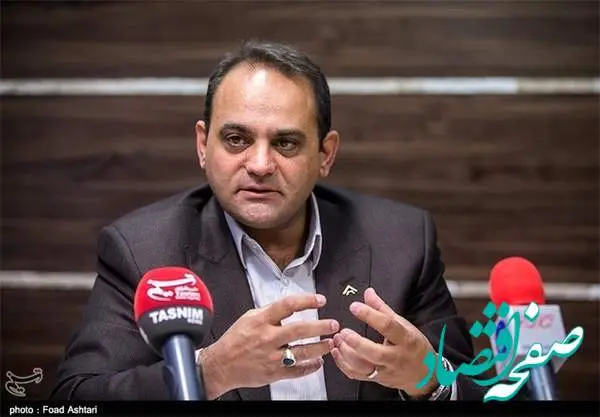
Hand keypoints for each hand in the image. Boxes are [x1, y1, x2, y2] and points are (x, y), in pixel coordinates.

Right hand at [199, 293, 338, 398]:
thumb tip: (290, 306)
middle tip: (333, 324)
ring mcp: (271, 357)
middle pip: (299, 330)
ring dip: (320, 347)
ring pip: (302, 351)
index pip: (288, 306)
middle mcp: (267, 338)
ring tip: (331, 343)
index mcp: (261, 321)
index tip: (320, 300)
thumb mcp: (249, 317)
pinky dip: (310, 367)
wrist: (221, 365)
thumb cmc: (235, 340)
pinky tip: (318, 363)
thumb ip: (270, 312)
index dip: (307, 301)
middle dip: (320, 326)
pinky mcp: (274, 373)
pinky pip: (297, 370)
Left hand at [331, 288, 438, 396]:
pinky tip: (336, 352)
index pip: (388, 326)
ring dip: (346, 354)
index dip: (370, 315)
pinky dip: (343, 365)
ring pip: (364, 367)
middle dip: (356, 342)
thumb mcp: (404, 325)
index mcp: (405, 339)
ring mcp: (386, 371)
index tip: (355, 306)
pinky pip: (357, 375)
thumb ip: (383, 309)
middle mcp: (396, 357)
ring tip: (337, 340)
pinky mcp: (377, 380)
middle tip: (343, 331)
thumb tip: (368, 293)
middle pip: (375, 353)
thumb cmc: (414, 346)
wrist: (425, 375)